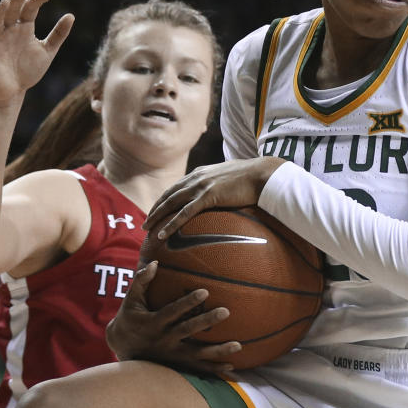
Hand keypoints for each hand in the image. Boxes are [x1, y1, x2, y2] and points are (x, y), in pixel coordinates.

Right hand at [0, 0, 74, 105]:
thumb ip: (58, 34)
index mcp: (24, 28)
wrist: (14, 91)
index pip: (29, 9)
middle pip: (11, 10)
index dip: (36, 0)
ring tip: (5, 1)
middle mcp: (9, 30)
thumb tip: (71, 15)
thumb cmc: (28, 70)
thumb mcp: (47, 51)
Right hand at [106, 261, 241, 374]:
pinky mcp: (175, 364)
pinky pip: (196, 368)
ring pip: (196, 354)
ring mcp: (170, 354)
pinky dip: (213, 368)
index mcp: (153, 322)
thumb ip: (141, 281)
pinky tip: (231, 365)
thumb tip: (155, 263)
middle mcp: (163, 339)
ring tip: (238, 345)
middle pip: (188, 330)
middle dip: (206, 321)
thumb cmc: (129, 318)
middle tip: (226, 311)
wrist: (121, 348)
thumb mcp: (131, 300)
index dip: (187, 302)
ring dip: (217, 351)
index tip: (205, 292)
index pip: (173, 311)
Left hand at [143, 157, 286, 239]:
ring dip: (157, 216)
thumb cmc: (251, 178)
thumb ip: (219, 185)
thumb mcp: (229, 179)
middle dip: (155, 209)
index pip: (176, 187)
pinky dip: (171, 223)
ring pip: (172, 203)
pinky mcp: (209, 196)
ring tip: (146, 230)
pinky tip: (162, 234)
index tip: (155, 211)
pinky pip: (185, 213)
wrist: (262, 174)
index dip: (164, 200)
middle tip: (144, 223)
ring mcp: (201, 186)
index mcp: (200, 173)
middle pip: (169, 195)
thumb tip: (220, 195)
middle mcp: (196, 178)